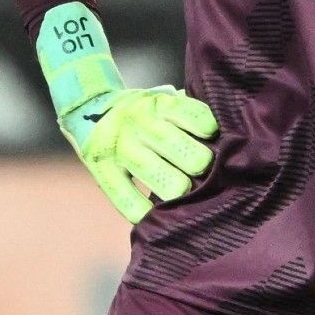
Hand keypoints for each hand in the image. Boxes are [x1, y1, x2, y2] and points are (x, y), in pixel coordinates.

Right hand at [36, 3, 219, 222]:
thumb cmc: (145, 112)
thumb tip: (226, 141)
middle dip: (200, 166)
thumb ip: (190, 115)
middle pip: (185, 153)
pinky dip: (146, 212)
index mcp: (161, 103)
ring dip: (180, 191)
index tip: (213, 138)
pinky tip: (158, 213)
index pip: (199, 119)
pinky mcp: (103, 170)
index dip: (210, 132)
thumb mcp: (165, 101)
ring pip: (162, 179)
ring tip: (184, 192)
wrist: (89, 107)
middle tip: (202, 172)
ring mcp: (121, 147)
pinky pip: (127, 200)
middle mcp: (141, 123)